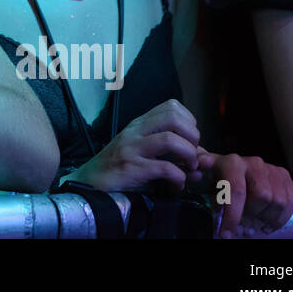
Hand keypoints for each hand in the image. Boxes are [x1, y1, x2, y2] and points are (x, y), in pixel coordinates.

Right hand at [66, 99, 200, 191]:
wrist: (88, 184)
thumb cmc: (118, 169)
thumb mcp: (143, 153)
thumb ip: (172, 154)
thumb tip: (204, 159)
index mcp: (139, 124)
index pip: (172, 106)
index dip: (189, 122)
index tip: (189, 141)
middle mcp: (135, 131)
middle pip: (173, 117)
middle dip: (192, 136)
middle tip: (192, 154)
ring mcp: (131, 148)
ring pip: (170, 140)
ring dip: (188, 156)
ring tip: (187, 169)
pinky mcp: (130, 168)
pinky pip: (164, 168)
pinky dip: (178, 178)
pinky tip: (176, 185)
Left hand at [196, 149, 292, 237]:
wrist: (228, 168)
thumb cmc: (214, 177)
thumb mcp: (201, 176)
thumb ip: (196, 175)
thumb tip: (193, 173)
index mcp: (232, 162)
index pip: (236, 190)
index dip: (232, 215)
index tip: (225, 234)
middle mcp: (254, 163)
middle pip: (262, 196)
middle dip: (252, 216)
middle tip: (242, 227)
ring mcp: (270, 169)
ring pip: (279, 200)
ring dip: (266, 218)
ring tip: (253, 226)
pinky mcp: (283, 176)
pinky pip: (291, 201)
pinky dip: (281, 218)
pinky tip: (267, 225)